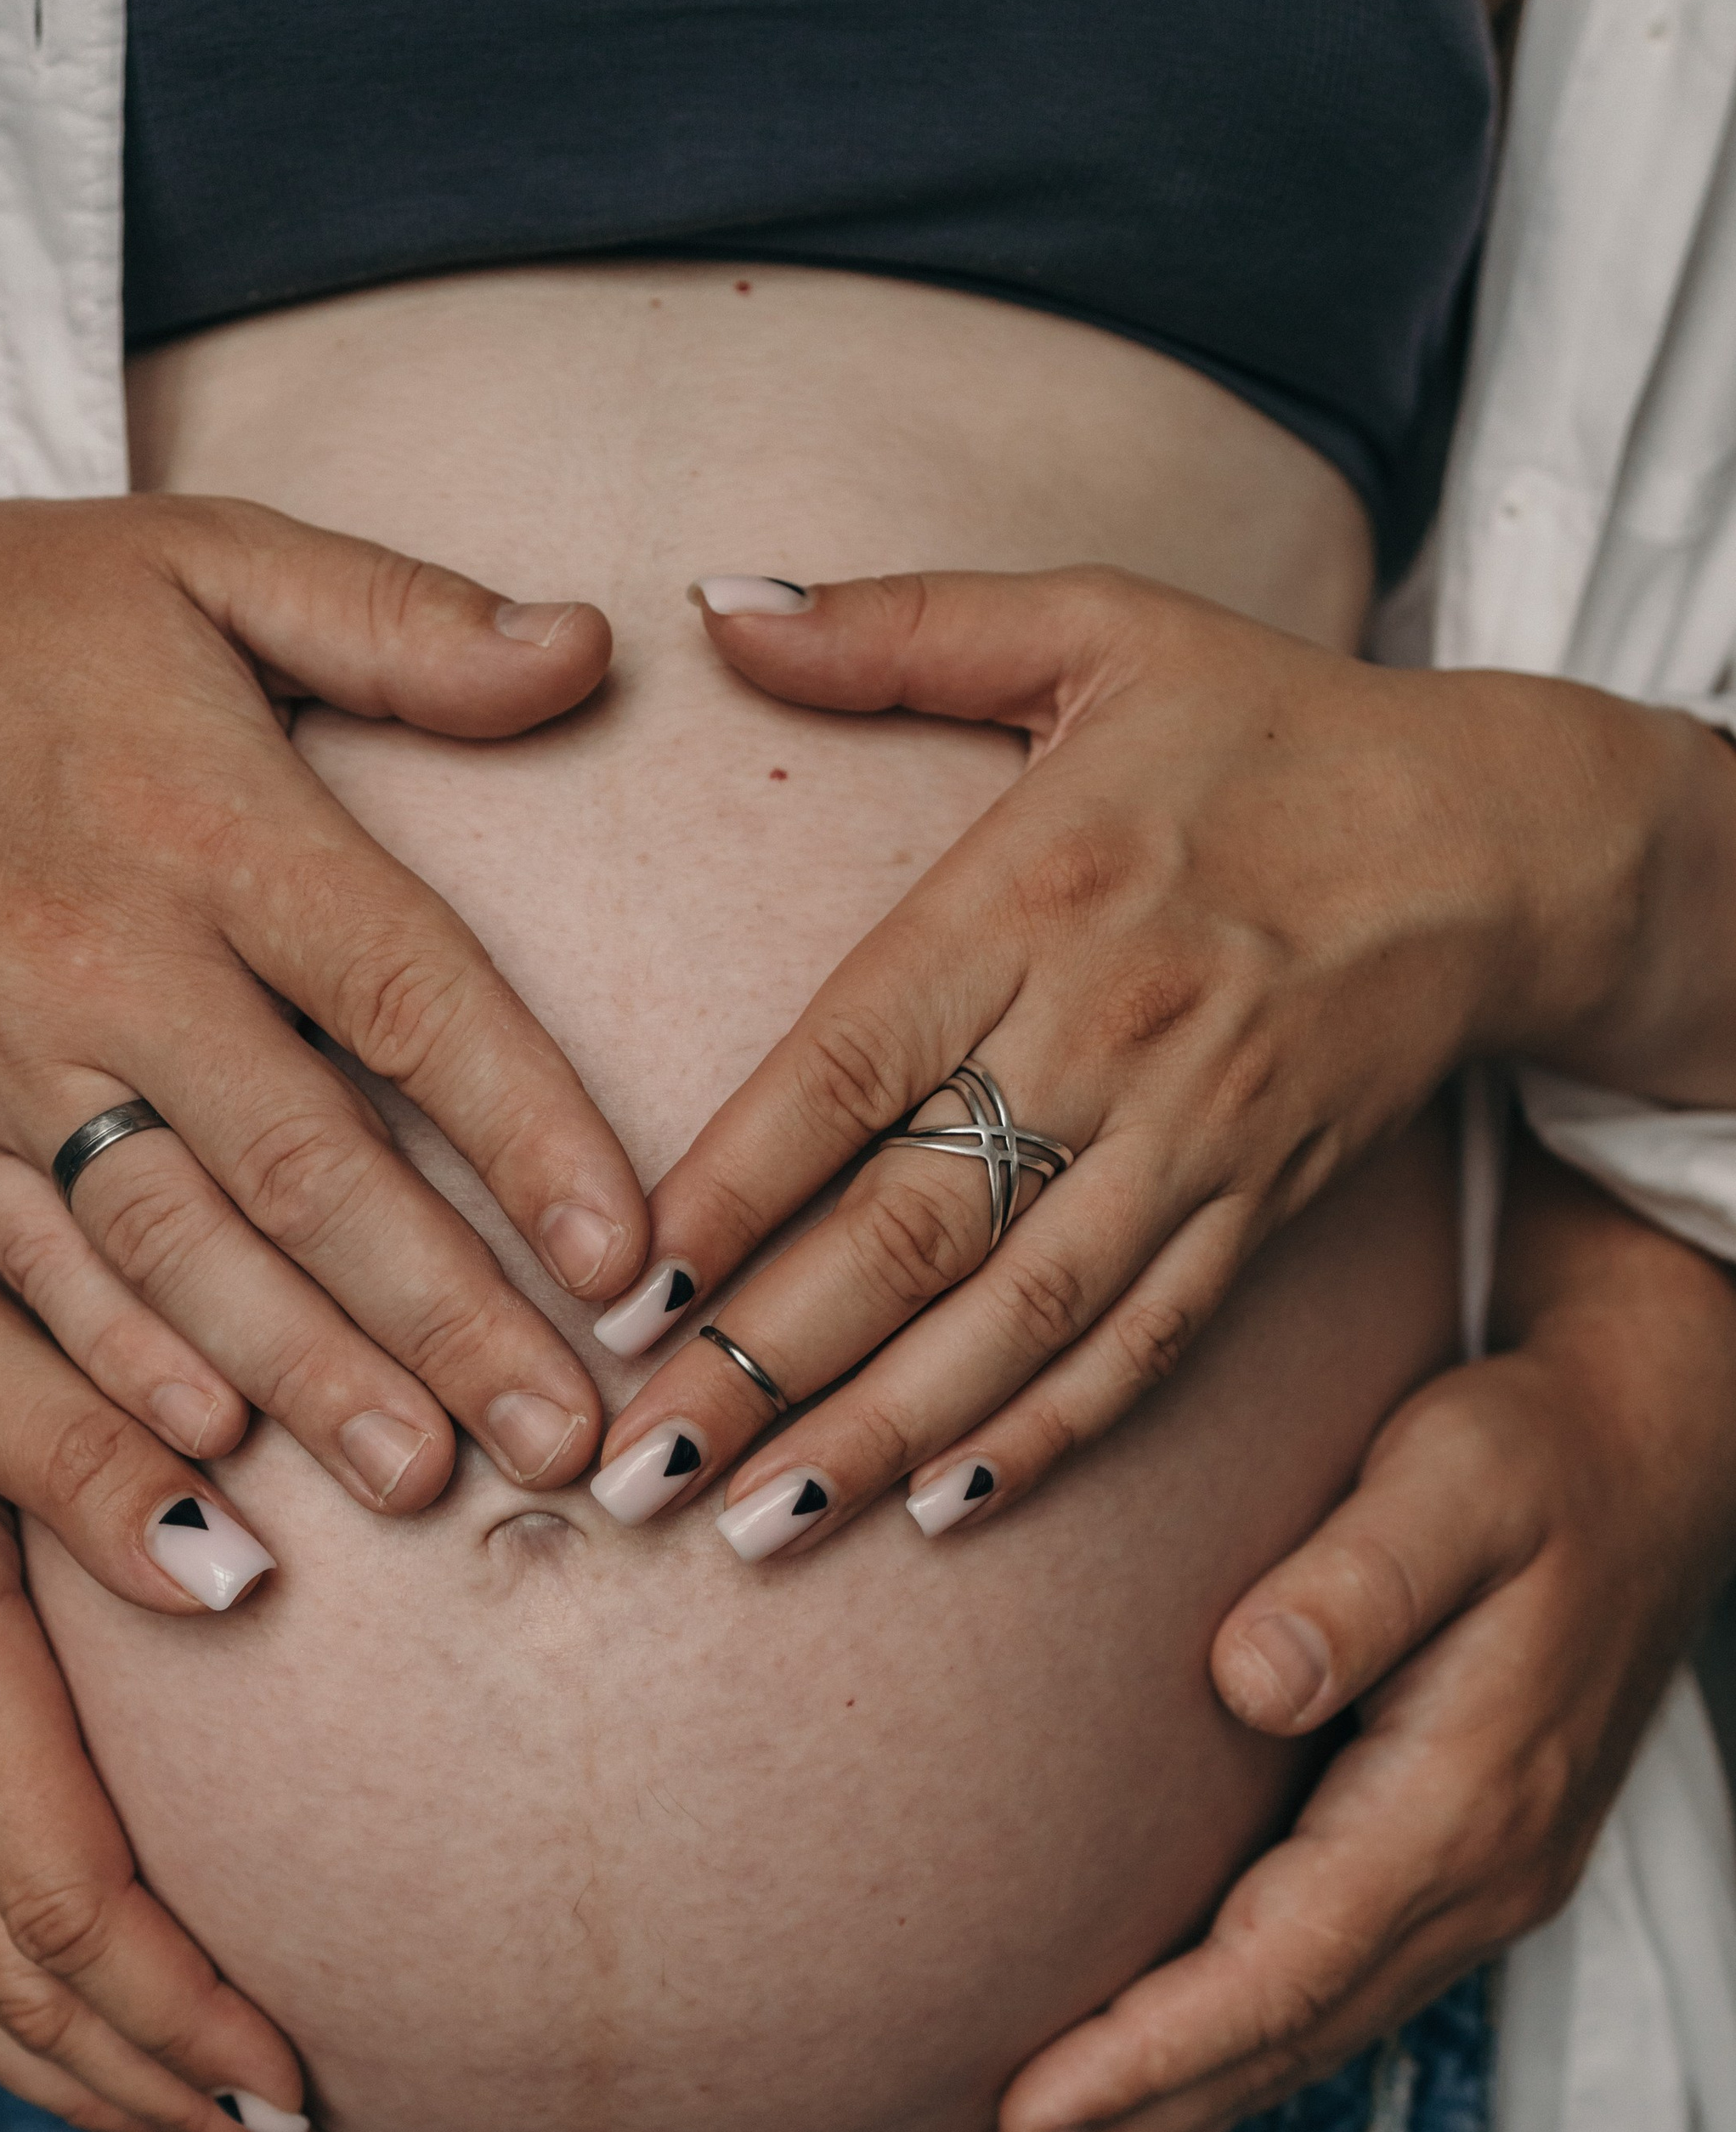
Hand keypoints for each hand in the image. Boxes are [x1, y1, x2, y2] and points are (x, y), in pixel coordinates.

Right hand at [0, 421, 647, 1511]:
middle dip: (442, 1316)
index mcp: (210, 822)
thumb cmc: (20, 614)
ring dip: (306, 1378)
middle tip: (563, 1438)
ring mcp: (14, 1059)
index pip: (400, 992)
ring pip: (177, 1249)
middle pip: (302, 1165)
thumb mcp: (213, 554)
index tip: (623, 1254)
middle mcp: (109, 958)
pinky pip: (38, 1268)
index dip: (523, 1129)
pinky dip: (123, 1367)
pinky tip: (217, 1456)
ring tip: (422, 1481)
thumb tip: (587, 648)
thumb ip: (403, 619)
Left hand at [593, 565, 1729, 1553]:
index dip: (738, 1182)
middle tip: (639, 1467)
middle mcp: (1106, 1033)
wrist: (1503, 834)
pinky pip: (1147, 1345)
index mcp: (1035, 891)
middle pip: (915, 1224)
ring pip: (1018, 1318)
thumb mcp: (1094, 622)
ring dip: (880, 1433)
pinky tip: (944, 1506)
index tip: (629, 1288)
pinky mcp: (1260, 1209)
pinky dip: (1049, 1433)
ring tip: (755, 1528)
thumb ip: (896, 623)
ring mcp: (1191, 1140)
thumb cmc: (1270, 726)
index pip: (853, 1059)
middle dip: (766, 1363)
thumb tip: (709, 602)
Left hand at [959, 1140, 1735, 2131]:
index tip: (1029, 2106)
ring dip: (1165, 2110)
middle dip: (1131, 2120)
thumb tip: (1248, 1678)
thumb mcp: (1454, 1478)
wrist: (1647, 1454)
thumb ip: (1358, 1578)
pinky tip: (1134, 2080)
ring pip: (1301, 2036)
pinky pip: (1321, 1996)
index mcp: (1465, 1797)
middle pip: (1282, 2038)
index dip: (1153, 2051)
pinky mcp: (1449, 1872)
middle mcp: (1478, 1873)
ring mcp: (1473, 1887)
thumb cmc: (1532, 1453)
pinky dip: (1220, 2056)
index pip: (1284, 1967)